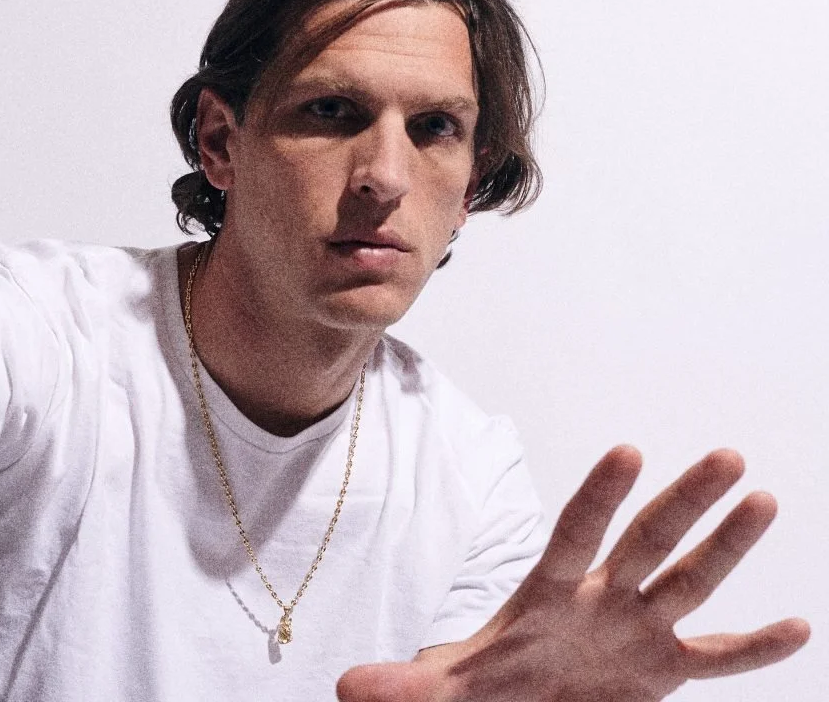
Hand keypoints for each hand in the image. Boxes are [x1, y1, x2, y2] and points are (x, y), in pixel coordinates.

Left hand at [337, 446, 810, 701]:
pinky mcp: (661, 672)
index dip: (599, 498)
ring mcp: (636, 631)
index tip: (628, 452)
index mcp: (548, 592)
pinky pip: (715, 659)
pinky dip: (753, 648)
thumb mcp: (445, 689)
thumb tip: (346, 690)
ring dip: (726, 548)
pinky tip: (795, 627)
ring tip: (764, 500)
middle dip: (683, 503)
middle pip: (646, 542)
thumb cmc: (484, 685)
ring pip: (688, 581)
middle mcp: (601, 599)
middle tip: (727, 456)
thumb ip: (405, 687)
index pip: (576, 536)